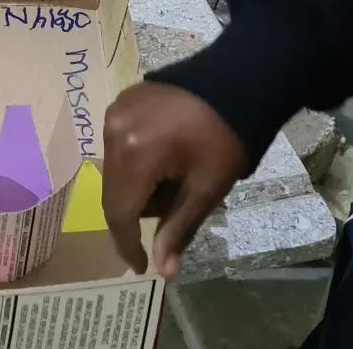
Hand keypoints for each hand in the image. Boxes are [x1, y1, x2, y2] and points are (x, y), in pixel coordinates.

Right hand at [101, 83, 247, 277]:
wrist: (238, 81)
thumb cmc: (226, 139)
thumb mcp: (207, 188)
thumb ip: (178, 229)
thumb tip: (163, 272)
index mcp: (134, 154)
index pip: (119, 212)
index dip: (127, 244)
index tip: (140, 266)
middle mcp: (114, 131)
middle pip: (114, 191)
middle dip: (139, 211)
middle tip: (172, 211)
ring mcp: (115, 112)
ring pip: (115, 170)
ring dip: (138, 186)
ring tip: (174, 179)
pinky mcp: (121, 102)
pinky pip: (119, 145)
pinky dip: (136, 162)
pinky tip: (165, 158)